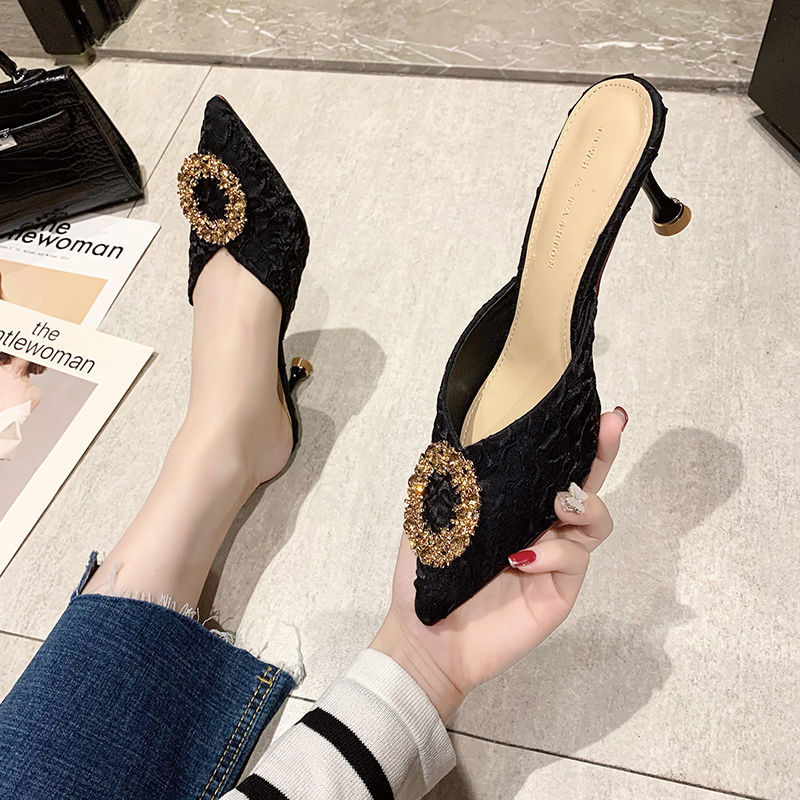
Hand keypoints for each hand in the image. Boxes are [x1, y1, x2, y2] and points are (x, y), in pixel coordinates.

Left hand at [371, 408, 625, 719]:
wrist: (426, 635)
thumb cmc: (428, 575)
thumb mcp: (434, 517)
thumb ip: (454, 481)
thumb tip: (462, 433)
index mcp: (515, 505)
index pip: (552, 466)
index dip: (576, 440)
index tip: (595, 411)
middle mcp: (542, 526)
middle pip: (586, 484)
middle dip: (602, 452)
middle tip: (611, 425)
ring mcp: (554, 558)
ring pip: (594, 520)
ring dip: (583, 504)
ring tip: (559, 503)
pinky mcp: (559, 590)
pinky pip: (573, 559)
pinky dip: (554, 553)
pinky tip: (523, 558)